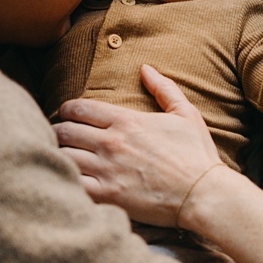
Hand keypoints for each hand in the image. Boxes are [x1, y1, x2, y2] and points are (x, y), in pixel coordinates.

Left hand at [54, 66, 221, 227]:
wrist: (204, 195)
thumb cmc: (196, 155)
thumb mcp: (186, 114)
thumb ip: (164, 89)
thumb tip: (146, 68)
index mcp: (126, 121)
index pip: (78, 108)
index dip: (67, 110)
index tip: (67, 116)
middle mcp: (111, 142)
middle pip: (64, 130)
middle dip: (58, 132)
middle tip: (60, 138)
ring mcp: (107, 169)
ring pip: (62, 156)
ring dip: (58, 156)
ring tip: (60, 158)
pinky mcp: (107, 195)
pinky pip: (71, 183)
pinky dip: (65, 180)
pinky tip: (68, 180)